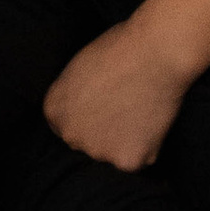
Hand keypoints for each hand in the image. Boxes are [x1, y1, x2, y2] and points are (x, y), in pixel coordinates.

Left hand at [45, 17, 194, 171]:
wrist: (155, 53)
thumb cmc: (119, 48)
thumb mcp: (79, 67)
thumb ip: (73, 97)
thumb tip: (82, 112)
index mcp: (55, 110)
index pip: (66, 125)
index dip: (86, 115)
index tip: (101, 105)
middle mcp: (71, 136)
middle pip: (86, 143)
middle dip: (101, 133)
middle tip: (122, 108)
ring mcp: (98, 151)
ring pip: (112, 155)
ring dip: (123, 142)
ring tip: (138, 111)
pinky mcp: (127, 162)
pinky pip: (136, 161)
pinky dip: (145, 147)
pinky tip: (150, 122)